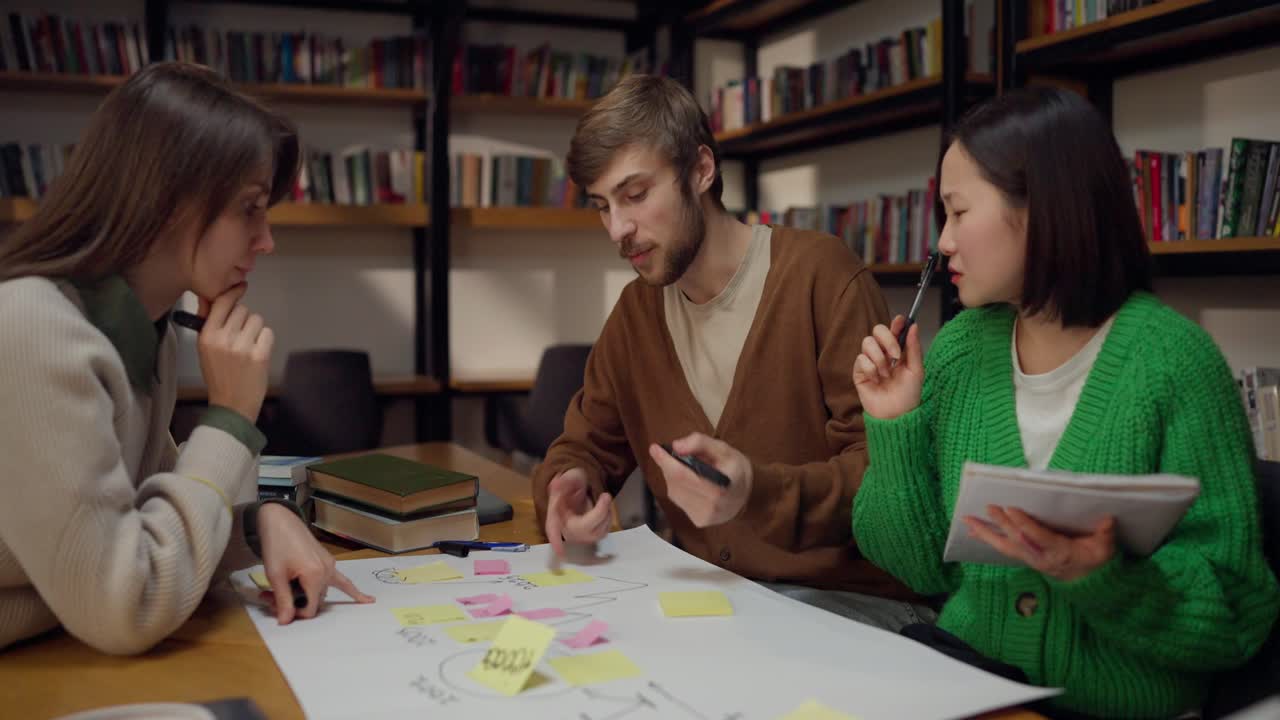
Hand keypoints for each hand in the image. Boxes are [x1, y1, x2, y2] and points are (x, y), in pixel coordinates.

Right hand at [196, 284, 272, 422]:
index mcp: (207, 336)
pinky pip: (267, 332)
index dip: (232, 294)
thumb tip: (213, 299)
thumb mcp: (205, 349)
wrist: (231, 405)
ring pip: (256, 319)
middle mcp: (223, 339)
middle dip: (243, 320)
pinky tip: (257, 353)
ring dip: (255, 330)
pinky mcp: (260, 354)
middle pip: (241, 309)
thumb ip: (209, 324)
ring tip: (248, 347)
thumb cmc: (219, 377)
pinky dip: (265, 340)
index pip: (221, 302)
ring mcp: (243, 346)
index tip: (239, 287)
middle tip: (240, 337)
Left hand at [258, 503, 374, 623]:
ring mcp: (330, 565)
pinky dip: (350, 591)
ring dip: (304, 596)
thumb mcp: (276, 575)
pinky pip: (340, 580)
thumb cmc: (276, 545)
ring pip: (321, 592)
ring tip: (278, 590)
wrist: (280, 521)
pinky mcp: (328, 561)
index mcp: (316, 575)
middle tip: (269, 596)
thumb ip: (283, 600)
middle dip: (295, 603)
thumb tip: (285, 621)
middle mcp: (328, 571)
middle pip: (315, 600)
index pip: (311, 609)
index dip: (293, 612)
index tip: (276, 605)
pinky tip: (368, 600)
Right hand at [544, 468, 611, 557]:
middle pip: (583, 528)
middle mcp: (566, 529)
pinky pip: (604, 531)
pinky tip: (604, 507)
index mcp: (555, 516)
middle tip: (605, 495)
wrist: (579, 489)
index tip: (560, 553)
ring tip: (603, 497)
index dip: (556, 542)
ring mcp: (580, 535)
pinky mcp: (592, 537)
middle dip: (598, 512)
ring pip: (597, 530)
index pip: (553, 529)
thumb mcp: (569, 477)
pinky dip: (608, 517)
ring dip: (605, 512)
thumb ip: (564, 481)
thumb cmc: (571, 485)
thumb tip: (557, 482)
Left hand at [649, 433, 751, 527]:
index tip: (654, 448)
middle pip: (676, 483)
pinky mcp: (699, 522)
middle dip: (668, 466)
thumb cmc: (735, 468)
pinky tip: (688, 483)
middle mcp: (712, 506)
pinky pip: (679, 500)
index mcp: (721, 486)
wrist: (748, 495)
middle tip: (668, 454)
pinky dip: (678, 488)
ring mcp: (704, 517)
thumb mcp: (724, 449)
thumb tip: (676, 446)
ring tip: (684, 468)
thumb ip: (701, 443)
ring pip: (674, 492)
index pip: (684, 475)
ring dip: (672, 477)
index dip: (666, 462)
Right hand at [852, 315, 923, 419]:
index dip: (896, 323)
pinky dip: (870, 369)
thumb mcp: (916, 371)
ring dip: (879, 359)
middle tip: (895, 355)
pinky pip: (861, 359)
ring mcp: (869, 361)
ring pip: (867, 343)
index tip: (901, 320)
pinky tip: (876, 381)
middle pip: (877, 330)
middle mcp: (882, 353)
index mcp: (897, 351)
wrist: (896, 414)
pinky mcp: (859, 372)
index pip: (894, 330)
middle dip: (888, 340)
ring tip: (886, 374)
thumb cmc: (908, 395)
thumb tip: (913, 326)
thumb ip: (914, 348)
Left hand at [964, 506, 1116, 581]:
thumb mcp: (1106, 550)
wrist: (1088, 582)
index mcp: (1059, 553)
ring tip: (968, 520)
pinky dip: (988, 537)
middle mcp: (1040, 557)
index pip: (1038, 538)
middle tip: (989, 507)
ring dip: (986, 532)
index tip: (1011, 509)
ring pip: (1004, 546)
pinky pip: (1003, 547)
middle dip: (1002, 523)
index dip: (1024, 525)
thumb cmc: (1096, 561)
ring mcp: (1030, 559)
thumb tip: (1107, 519)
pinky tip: (974, 529)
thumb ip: (1105, 535)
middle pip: (1017, 540)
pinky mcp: (1024, 557)